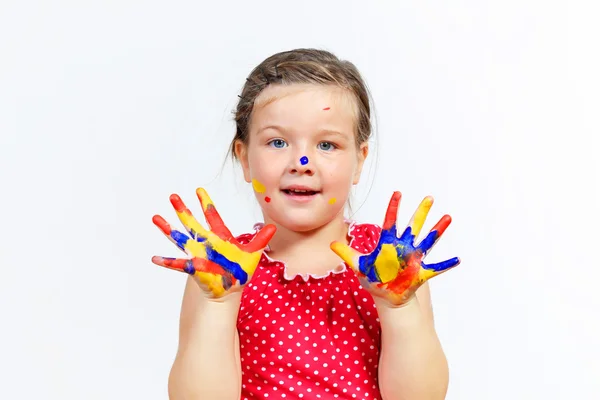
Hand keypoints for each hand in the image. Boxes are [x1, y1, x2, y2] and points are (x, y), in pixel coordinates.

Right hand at [151, 188, 275, 298]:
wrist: (230, 290)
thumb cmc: (239, 271)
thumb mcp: (253, 253)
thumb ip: (261, 239)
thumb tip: (273, 226)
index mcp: (220, 237)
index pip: (212, 216)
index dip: (206, 203)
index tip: (199, 189)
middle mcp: (206, 242)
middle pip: (192, 223)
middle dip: (183, 210)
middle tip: (173, 196)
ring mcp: (198, 254)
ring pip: (181, 238)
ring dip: (168, 229)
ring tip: (156, 218)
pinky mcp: (194, 268)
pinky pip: (178, 264)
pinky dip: (167, 262)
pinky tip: (155, 258)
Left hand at [331, 192, 459, 305]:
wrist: (386, 296)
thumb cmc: (373, 278)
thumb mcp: (358, 265)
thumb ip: (346, 253)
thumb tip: (331, 243)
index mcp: (388, 243)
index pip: (391, 221)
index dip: (393, 208)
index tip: (397, 193)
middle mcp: (403, 247)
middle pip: (413, 226)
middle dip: (421, 212)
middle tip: (429, 197)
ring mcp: (413, 258)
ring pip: (428, 241)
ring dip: (437, 230)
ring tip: (447, 217)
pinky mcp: (420, 272)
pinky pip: (436, 268)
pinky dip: (446, 264)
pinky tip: (457, 259)